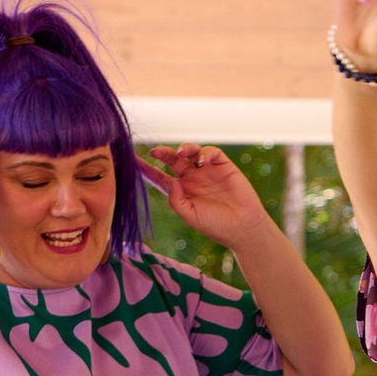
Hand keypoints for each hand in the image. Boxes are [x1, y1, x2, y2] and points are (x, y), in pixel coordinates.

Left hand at [139, 144, 273, 249]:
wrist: (243, 227)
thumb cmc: (215, 226)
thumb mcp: (190, 215)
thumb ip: (176, 199)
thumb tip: (168, 179)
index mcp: (181, 190)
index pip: (160, 176)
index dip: (147, 169)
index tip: (133, 161)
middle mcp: (192, 178)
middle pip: (174, 160)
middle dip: (164, 153)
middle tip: (156, 152)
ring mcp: (208, 171)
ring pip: (191, 152)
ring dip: (185, 148)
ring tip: (182, 153)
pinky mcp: (224, 166)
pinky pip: (212, 152)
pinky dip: (206, 152)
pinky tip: (203, 161)